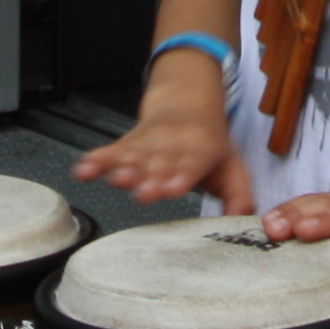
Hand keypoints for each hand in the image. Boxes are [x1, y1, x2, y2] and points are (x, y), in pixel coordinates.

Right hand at [76, 74, 251, 211]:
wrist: (186, 101)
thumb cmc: (209, 145)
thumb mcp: (233, 169)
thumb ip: (239, 200)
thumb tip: (246, 228)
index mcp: (202, 152)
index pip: (192, 165)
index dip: (182, 176)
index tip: (174, 188)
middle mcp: (173, 147)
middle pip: (159, 164)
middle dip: (150, 179)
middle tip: (143, 192)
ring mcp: (148, 145)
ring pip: (135, 157)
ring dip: (123, 169)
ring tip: (116, 179)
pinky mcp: (128, 145)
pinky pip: (110, 153)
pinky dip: (95, 162)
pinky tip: (83, 172)